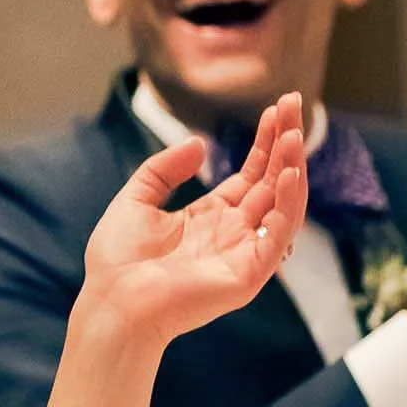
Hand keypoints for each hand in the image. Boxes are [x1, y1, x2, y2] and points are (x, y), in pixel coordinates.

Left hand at [79, 93, 308, 350]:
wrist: (113, 303)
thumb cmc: (118, 262)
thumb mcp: (136, 200)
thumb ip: (163, 170)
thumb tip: (198, 144)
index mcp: (211, 217)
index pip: (250, 173)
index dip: (264, 141)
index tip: (275, 108)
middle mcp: (234, 232)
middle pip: (270, 180)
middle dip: (283, 143)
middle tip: (293, 103)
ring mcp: (245, 252)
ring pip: (282, 204)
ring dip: (291, 168)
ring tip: (293, 134)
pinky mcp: (250, 273)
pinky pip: (278, 235)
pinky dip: (288, 205)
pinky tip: (288, 175)